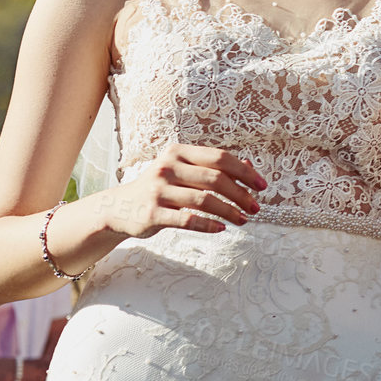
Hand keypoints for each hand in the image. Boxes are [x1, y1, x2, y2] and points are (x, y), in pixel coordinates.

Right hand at [94, 142, 263, 239]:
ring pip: (204, 200)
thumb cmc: (160, 189)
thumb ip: (212, 168)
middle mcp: (167, 167)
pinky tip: (221, 228)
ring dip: (229, 211)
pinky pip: (187, 219)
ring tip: (243, 219)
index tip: (261, 186)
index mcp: (178, 152)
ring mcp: (158, 190)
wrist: (119, 208)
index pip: (220, 158)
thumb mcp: (183, 172)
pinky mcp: (151, 213)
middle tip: (256, 207)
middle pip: (215, 179)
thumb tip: (249, 166)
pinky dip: (208, 224)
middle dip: (240, 194)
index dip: (244, 171)